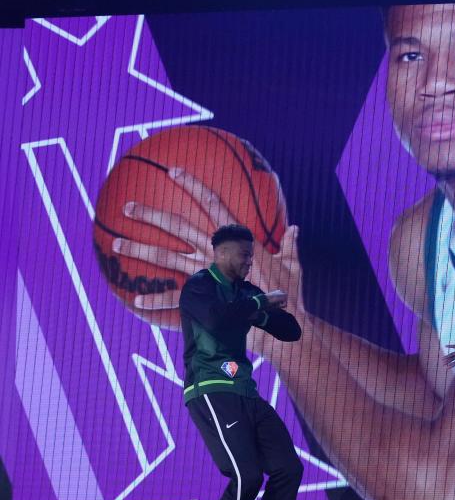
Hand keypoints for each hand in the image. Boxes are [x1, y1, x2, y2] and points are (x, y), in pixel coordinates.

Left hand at [113, 167, 305, 329]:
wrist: (279, 327)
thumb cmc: (288, 295)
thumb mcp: (292, 267)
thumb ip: (290, 245)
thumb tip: (295, 228)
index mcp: (238, 241)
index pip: (214, 205)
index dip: (193, 186)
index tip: (173, 171)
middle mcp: (215, 253)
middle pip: (179, 227)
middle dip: (151, 215)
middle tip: (127, 206)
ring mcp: (205, 276)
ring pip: (166, 258)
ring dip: (138, 250)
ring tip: (114, 245)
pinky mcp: (203, 299)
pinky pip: (176, 299)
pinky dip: (157, 301)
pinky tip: (137, 301)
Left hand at [443, 344, 454, 372]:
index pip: (454, 363)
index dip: (450, 366)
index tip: (446, 368)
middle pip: (452, 359)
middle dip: (447, 361)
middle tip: (442, 364)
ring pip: (452, 354)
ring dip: (447, 356)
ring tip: (443, 359)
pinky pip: (454, 346)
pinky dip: (450, 346)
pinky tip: (445, 346)